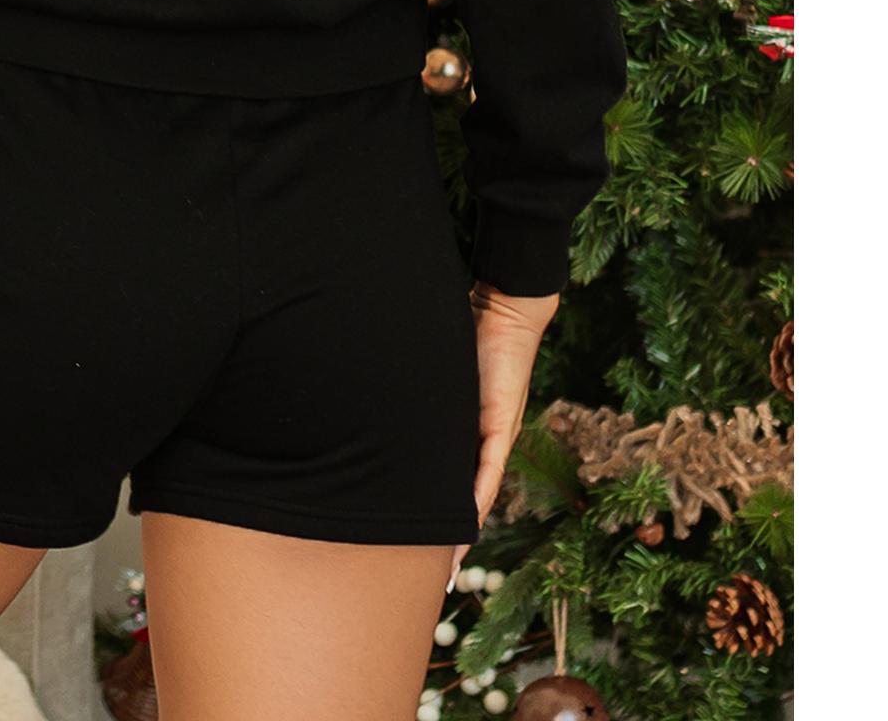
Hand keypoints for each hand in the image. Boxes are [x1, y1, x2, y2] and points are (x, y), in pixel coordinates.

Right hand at [445, 278, 559, 592]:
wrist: (506, 311)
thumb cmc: (469, 333)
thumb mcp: (435, 376)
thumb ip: (419, 397)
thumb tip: (380, 408)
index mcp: (467, 432)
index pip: (451, 484)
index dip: (439, 517)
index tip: (422, 547)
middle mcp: (483, 441)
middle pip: (465, 499)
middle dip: (450, 538)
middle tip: (434, 575)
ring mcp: (495, 435)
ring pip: (477, 494)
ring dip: (463, 530)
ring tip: (449, 565)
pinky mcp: (500, 424)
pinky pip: (487, 470)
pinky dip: (476, 498)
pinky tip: (468, 523)